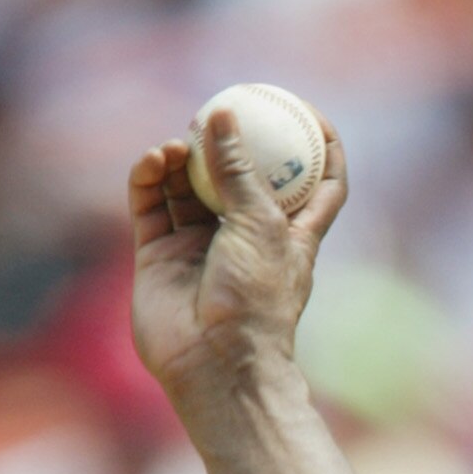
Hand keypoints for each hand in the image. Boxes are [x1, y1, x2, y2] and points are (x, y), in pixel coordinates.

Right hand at [126, 106, 347, 408]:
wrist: (215, 360)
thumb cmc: (256, 299)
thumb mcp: (261, 225)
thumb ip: (239, 170)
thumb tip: (223, 115)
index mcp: (291, 235)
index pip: (319, 187)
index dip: (323, 150)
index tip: (311, 113)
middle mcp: (245, 238)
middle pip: (239, 179)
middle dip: (228, 145)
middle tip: (215, 114)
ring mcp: (200, 246)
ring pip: (188, 187)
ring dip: (182, 160)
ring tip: (178, 143)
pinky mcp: (158, 255)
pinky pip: (151, 205)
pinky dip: (149, 178)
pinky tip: (154, 158)